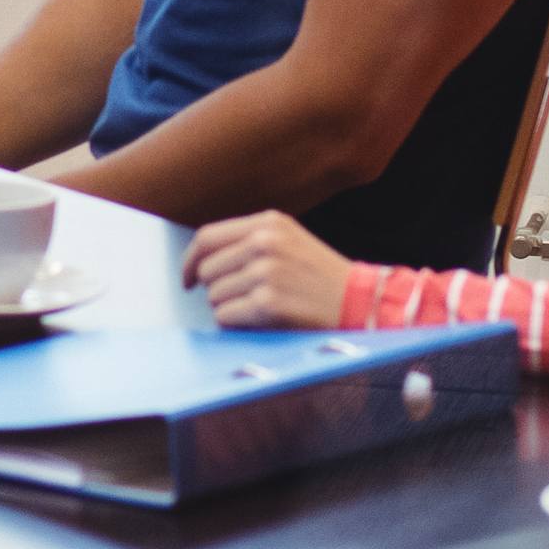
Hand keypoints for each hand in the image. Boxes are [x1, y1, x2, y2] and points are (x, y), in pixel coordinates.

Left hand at [184, 210, 355, 327]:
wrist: (361, 302)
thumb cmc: (322, 278)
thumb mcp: (290, 242)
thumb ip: (250, 241)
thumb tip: (201, 260)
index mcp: (269, 223)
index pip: (207, 237)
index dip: (189, 261)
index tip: (187, 279)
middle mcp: (265, 242)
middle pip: (206, 270)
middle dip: (216, 290)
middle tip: (243, 301)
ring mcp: (266, 272)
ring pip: (214, 296)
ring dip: (229, 309)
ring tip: (261, 310)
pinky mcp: (268, 303)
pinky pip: (226, 317)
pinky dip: (237, 325)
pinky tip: (263, 322)